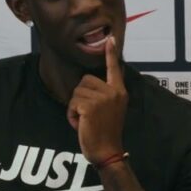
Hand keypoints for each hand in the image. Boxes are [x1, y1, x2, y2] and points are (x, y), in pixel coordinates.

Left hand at [67, 35, 127, 164]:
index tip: (110, 39)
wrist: (107, 152)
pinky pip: (72, 103)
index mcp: (120, 92)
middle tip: (88, 114)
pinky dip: (71, 115)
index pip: (114, 68)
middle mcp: (113, 92)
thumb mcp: (112, 110)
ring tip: (85, 121)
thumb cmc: (106, 133)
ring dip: (75, 107)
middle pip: (85, 80)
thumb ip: (106, 95)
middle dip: (80, 96)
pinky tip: (80, 125)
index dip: (111, 53)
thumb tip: (90, 84)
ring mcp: (103, 98)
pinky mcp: (90, 106)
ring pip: (76, 92)